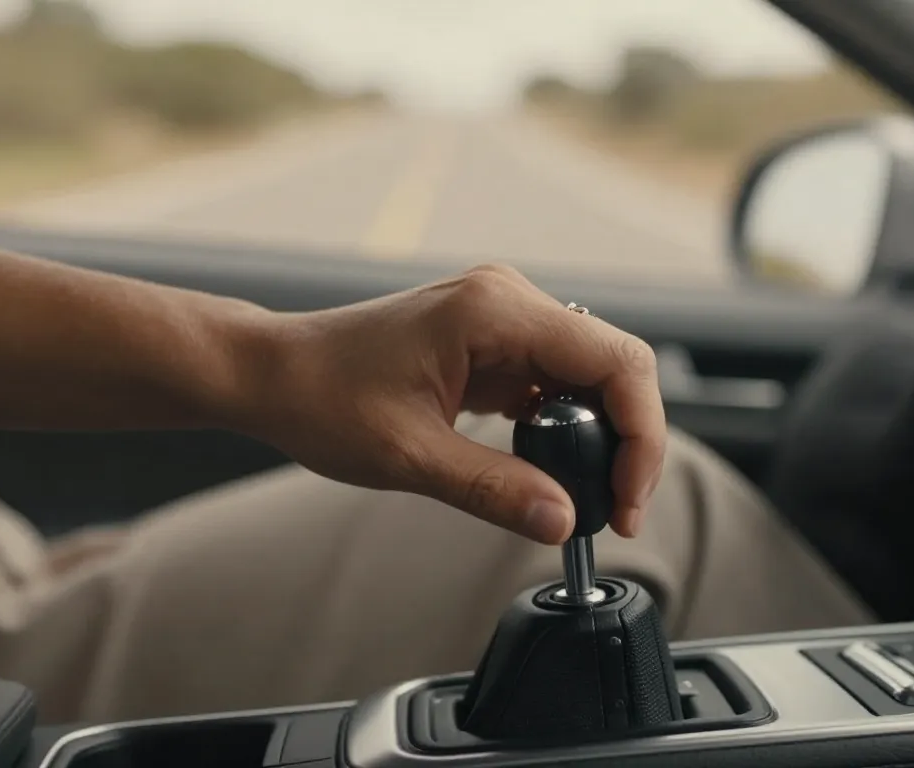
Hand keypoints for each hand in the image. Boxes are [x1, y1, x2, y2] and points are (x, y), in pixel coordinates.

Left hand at [255, 264, 665, 543]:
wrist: (274, 374)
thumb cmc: (322, 397)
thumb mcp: (409, 455)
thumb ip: (493, 489)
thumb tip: (564, 520)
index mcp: (495, 310)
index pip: (614, 362)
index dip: (640, 435)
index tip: (626, 501)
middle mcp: (507, 300)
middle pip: (613, 364)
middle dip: (628, 440)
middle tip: (614, 510)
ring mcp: (501, 318)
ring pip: (589, 375)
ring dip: (598, 436)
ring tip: (585, 497)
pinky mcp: (491, 342)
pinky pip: (555, 382)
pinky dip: (567, 428)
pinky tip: (551, 469)